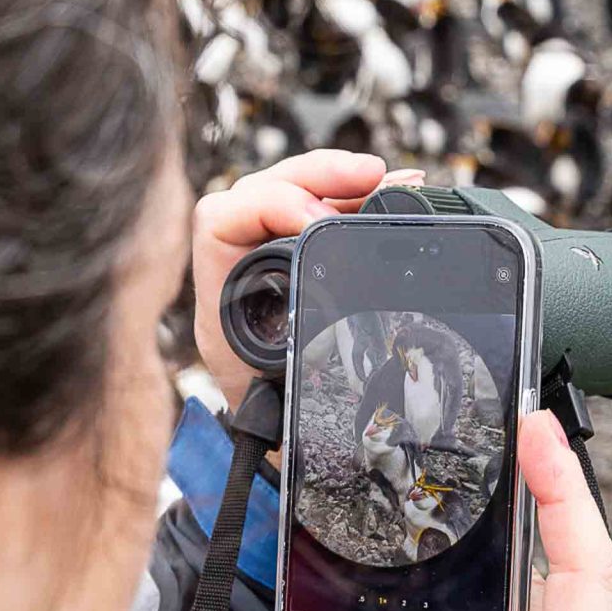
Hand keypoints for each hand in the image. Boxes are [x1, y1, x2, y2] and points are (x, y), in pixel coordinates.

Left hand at [192, 152, 424, 409]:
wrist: (276, 436)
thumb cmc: (274, 418)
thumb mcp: (281, 394)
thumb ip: (301, 363)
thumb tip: (346, 317)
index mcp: (220, 299)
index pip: (221, 220)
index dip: (270, 205)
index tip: (320, 221)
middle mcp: (235, 267)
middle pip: (260, 188)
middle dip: (316, 174)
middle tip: (369, 174)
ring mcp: (261, 255)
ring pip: (288, 189)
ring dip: (339, 179)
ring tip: (388, 178)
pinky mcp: (292, 253)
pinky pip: (315, 206)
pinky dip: (352, 194)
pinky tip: (392, 186)